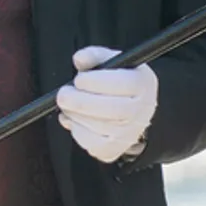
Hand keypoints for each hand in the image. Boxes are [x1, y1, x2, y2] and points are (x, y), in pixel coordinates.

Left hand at [56, 46, 157, 163]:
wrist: (131, 109)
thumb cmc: (118, 82)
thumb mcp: (112, 62)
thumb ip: (95, 56)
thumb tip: (80, 59)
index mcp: (143, 84)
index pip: (123, 84)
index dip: (96, 82)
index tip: (79, 79)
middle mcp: (141, 110)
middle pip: (111, 109)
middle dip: (80, 101)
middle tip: (63, 95)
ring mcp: (129, 133)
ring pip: (98, 127)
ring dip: (75, 115)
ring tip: (68, 105)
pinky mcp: (114, 149)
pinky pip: (91, 144)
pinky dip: (77, 131)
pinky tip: (75, 119)